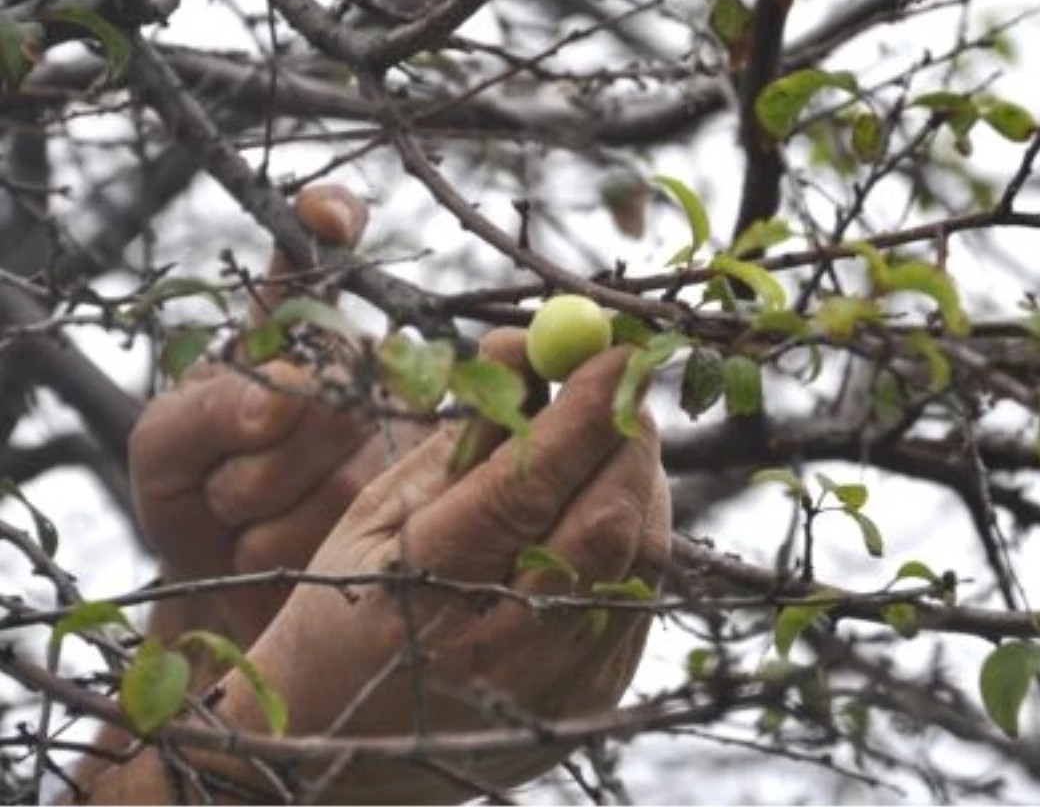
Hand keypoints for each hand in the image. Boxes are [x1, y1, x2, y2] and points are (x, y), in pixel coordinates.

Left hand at [129, 185, 416, 649]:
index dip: (331, 221)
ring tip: (247, 513)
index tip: (328, 216)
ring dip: (252, 507)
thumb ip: (205, 410)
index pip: (321, 256)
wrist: (222, 582)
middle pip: (315, 393)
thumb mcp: (163, 445)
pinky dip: (273, 547)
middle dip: (242, 453)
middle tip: (224, 473)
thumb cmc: (192, 490)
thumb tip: (277, 400)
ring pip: (320, 470)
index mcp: (296, 333)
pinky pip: (322, 524)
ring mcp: (392, 435)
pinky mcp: (406, 506)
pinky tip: (277, 546)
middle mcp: (359, 368)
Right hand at [207, 336, 670, 803]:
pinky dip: (635, 534)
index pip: (526, 484)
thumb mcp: (375, 512)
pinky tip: (603, 505)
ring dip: (638, 478)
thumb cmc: (346, 603)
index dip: (582, 411)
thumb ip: (461, 436)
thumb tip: (531, 353)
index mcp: (420, 587)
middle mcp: (496, 646)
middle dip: (625, 434)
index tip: (618, 348)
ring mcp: (553, 684)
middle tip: (621, 382)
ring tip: (608, 440)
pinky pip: (642, 595)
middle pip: (603, 521)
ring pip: (639, 557)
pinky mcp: (593, 701)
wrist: (341, 748)